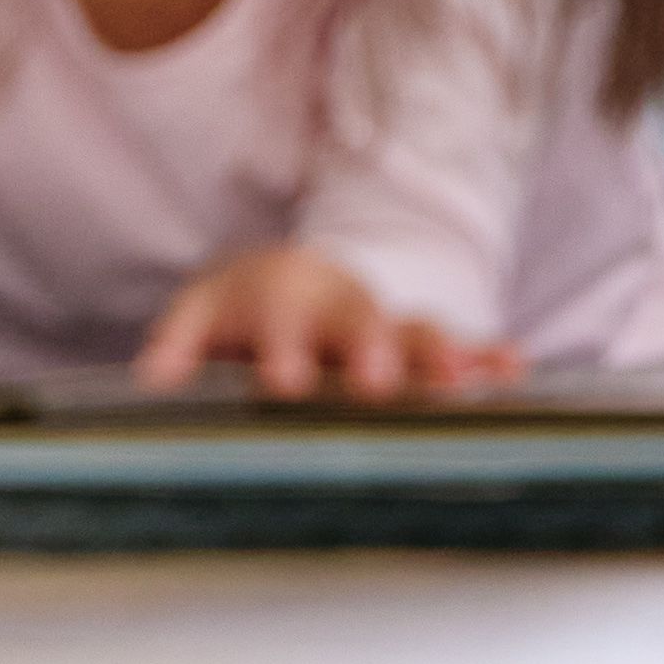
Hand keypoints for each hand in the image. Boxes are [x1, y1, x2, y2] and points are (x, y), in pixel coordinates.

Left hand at [134, 247, 515, 404]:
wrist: (283, 279)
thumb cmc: (238, 311)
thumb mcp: (200, 317)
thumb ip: (179, 344)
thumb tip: (152, 378)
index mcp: (279, 295)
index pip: (279, 320)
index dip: (282, 347)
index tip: (282, 381)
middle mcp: (337, 302)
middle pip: (357, 320)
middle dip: (368, 349)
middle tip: (376, 384)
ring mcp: (381, 321)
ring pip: (413, 332)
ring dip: (435, 355)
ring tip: (461, 381)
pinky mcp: (414, 343)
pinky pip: (456, 347)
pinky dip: (483, 358)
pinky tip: (511, 370)